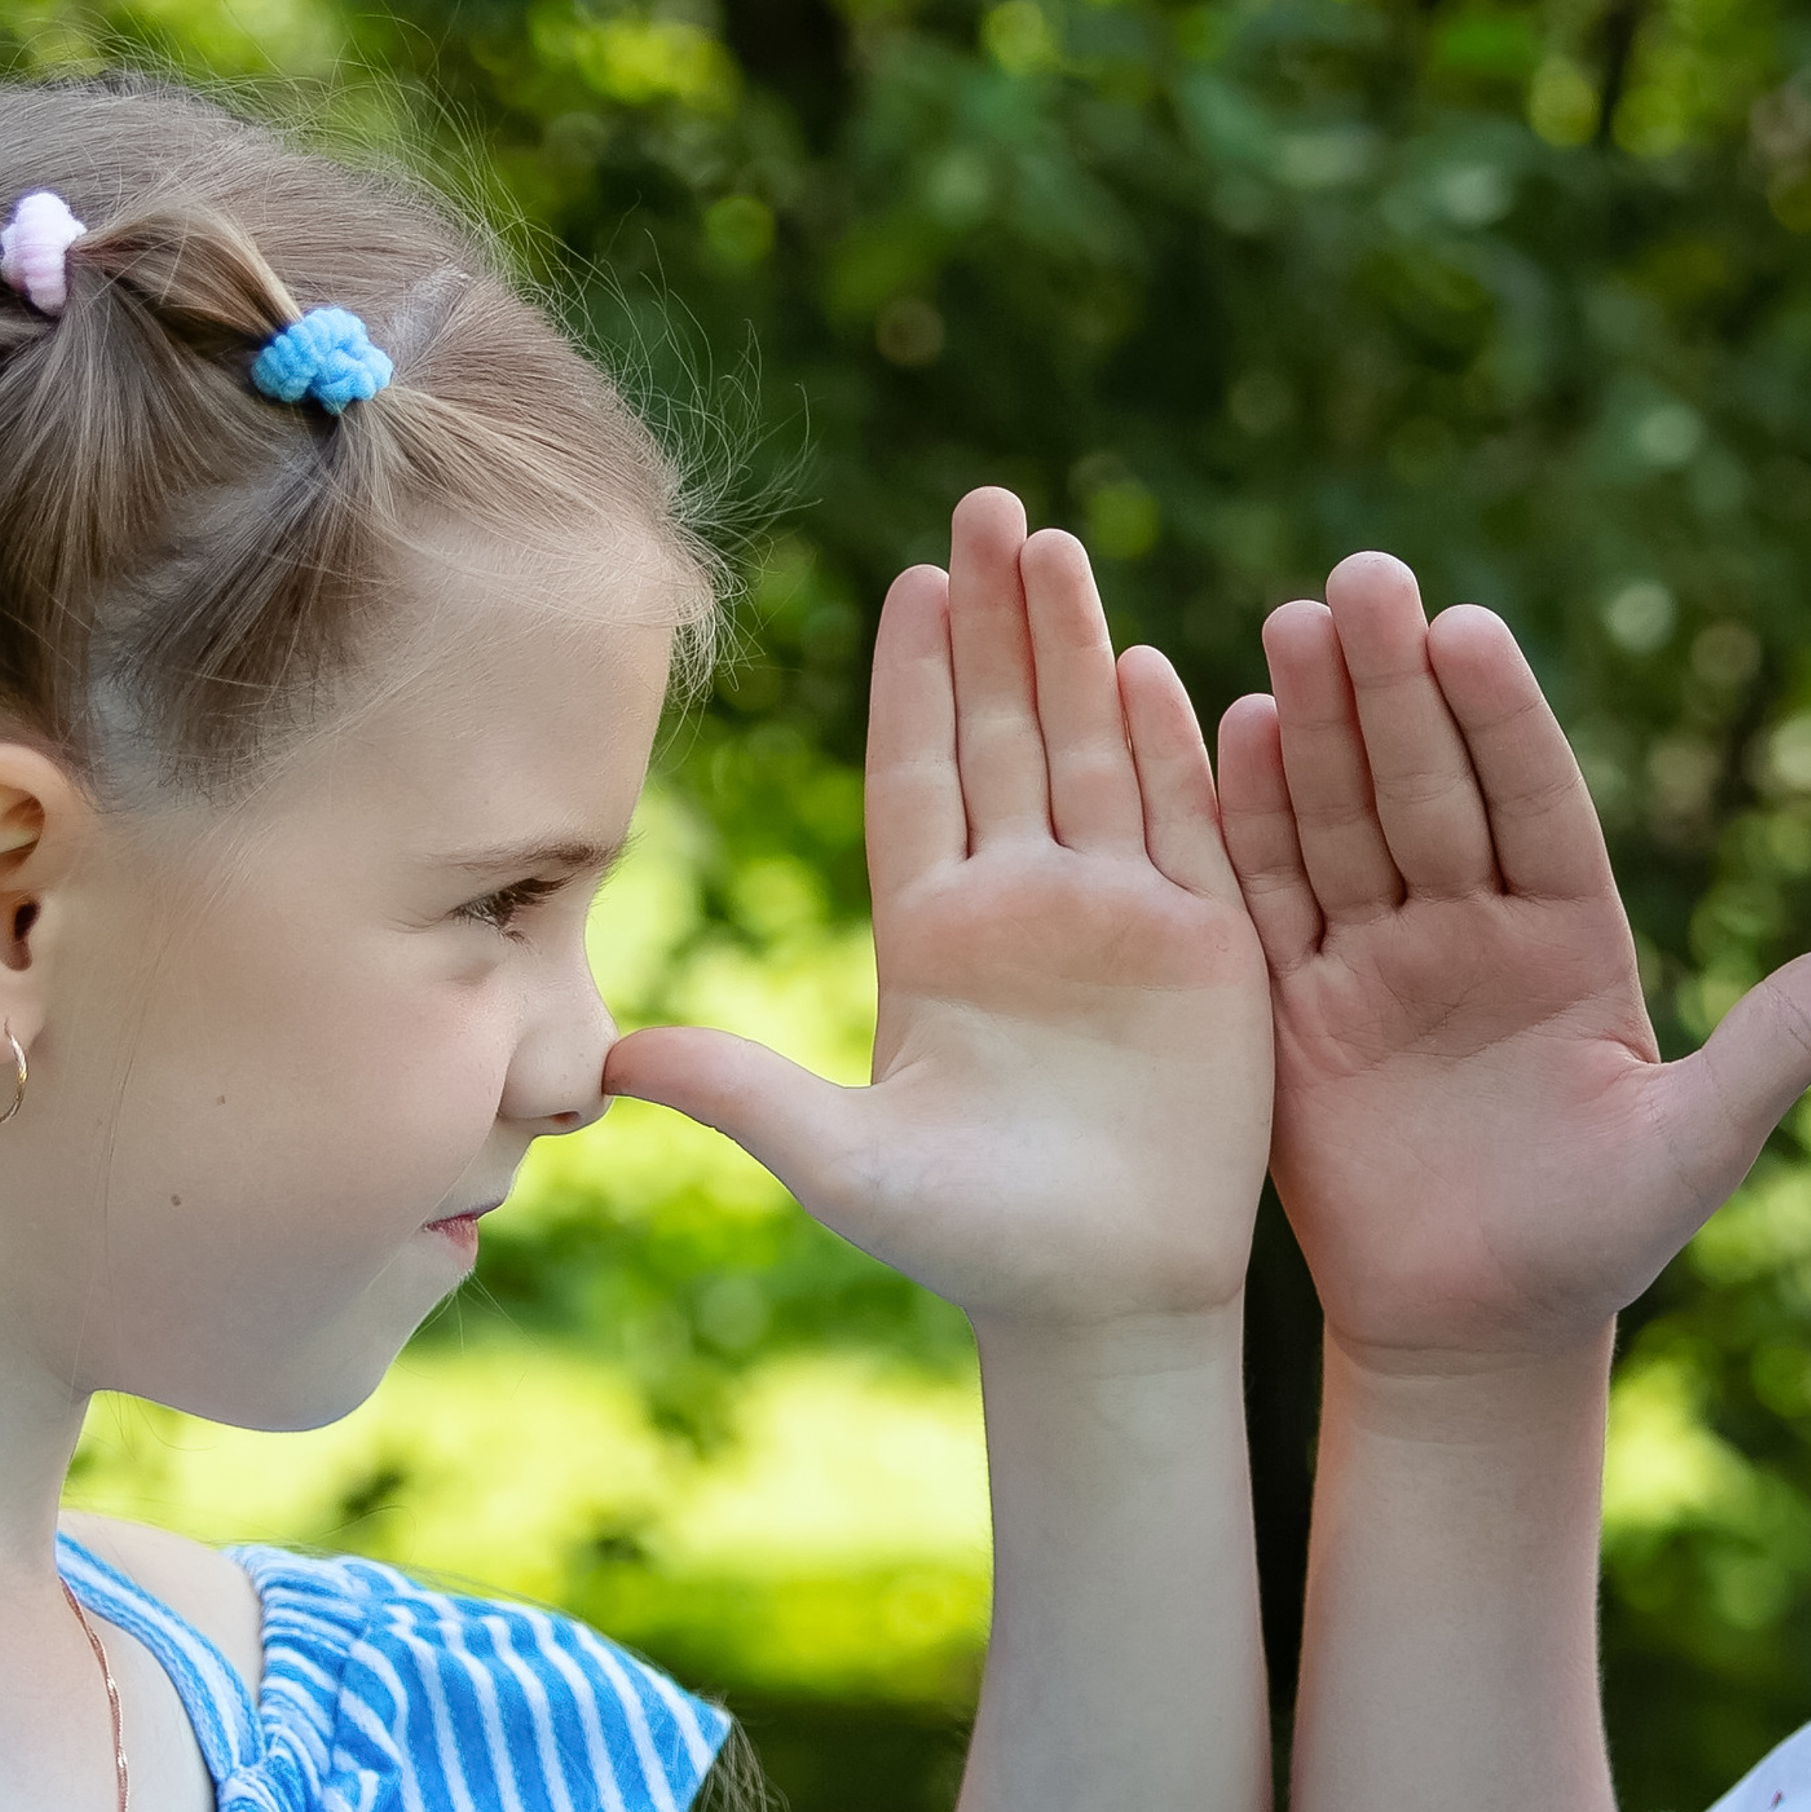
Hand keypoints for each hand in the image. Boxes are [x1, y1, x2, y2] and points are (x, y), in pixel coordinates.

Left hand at [608, 491, 1272, 1334]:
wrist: (1101, 1307)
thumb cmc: (968, 1242)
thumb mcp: (842, 1161)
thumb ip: (741, 1093)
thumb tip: (604, 1058)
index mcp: (933, 933)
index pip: (920, 772)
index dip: (916, 678)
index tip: (910, 580)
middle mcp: (1026, 904)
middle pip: (1009, 731)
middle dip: (999, 620)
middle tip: (988, 504)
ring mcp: (1120, 918)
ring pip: (1096, 753)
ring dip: (1080, 652)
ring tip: (1058, 546)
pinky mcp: (1206, 952)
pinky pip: (1189, 829)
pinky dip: (1171, 751)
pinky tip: (1156, 668)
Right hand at [1219, 557, 1810, 1374]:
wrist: (1472, 1337)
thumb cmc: (1596, 1243)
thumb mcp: (1698, 1145)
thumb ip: (1780, 1047)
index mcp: (1570, 936)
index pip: (1534, 802)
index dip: (1500, 719)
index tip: (1469, 629)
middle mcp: (1470, 924)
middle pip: (1428, 785)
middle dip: (1392, 686)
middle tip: (1364, 580)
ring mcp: (1377, 958)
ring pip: (1342, 820)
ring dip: (1315, 724)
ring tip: (1292, 624)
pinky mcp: (1298, 1005)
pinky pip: (1273, 897)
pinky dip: (1250, 818)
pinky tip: (1233, 729)